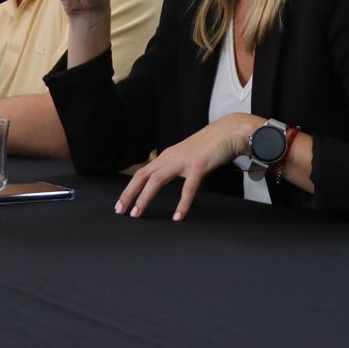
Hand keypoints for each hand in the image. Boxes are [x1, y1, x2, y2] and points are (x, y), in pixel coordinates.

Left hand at [115, 113, 261, 221]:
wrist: (228, 131)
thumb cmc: (211, 146)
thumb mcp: (192, 162)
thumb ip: (187, 178)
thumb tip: (189, 196)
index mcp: (167, 156)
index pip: (142, 173)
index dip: (130, 188)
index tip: (122, 203)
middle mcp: (170, 157)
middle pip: (142, 176)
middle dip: (129, 194)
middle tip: (120, 210)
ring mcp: (183, 161)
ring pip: (157, 180)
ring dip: (145, 198)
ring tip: (138, 213)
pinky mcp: (198, 166)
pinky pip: (188, 188)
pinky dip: (182, 203)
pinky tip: (178, 216)